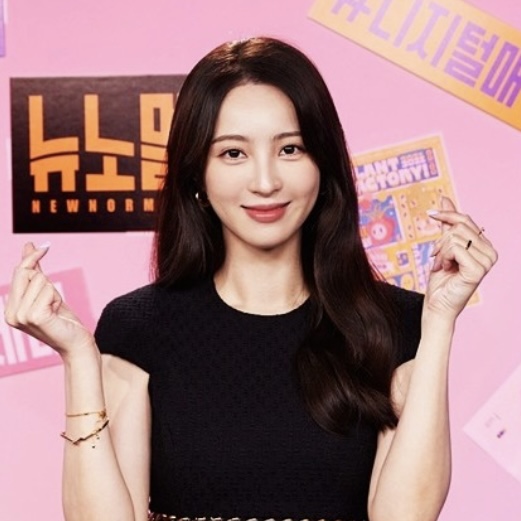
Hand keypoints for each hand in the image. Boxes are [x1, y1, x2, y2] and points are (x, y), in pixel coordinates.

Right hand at [4, 242, 94, 358]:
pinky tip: (57, 312)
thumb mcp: (47, 292)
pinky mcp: (35, 317)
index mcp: (10, 309)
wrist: (75, 342)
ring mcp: (21, 317)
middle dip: (46, 281)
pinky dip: (57, 298)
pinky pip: (49, 290)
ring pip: (40, 281)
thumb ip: (36, 270)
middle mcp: (11, 314)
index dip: (32, 257)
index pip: (19, 273)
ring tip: (55, 310)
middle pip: (27, 273)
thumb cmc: (62, 319)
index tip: (45, 246)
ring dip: (54, 293)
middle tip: (53, 301)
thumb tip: (29, 246)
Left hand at [425, 197, 497, 319]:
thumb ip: (447, 225)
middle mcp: (490, 252)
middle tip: (437, 258)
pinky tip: (443, 269)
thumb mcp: (443, 247)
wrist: (437, 305)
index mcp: (485, 245)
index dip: (447, 215)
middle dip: (440, 241)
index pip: (465, 219)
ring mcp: (487, 261)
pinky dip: (442, 257)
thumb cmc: (440, 279)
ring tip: (440, 266)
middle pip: (458, 227)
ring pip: (454, 237)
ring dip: (440, 251)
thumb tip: (445, 199)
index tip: (431, 214)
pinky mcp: (478, 269)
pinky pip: (454, 248)